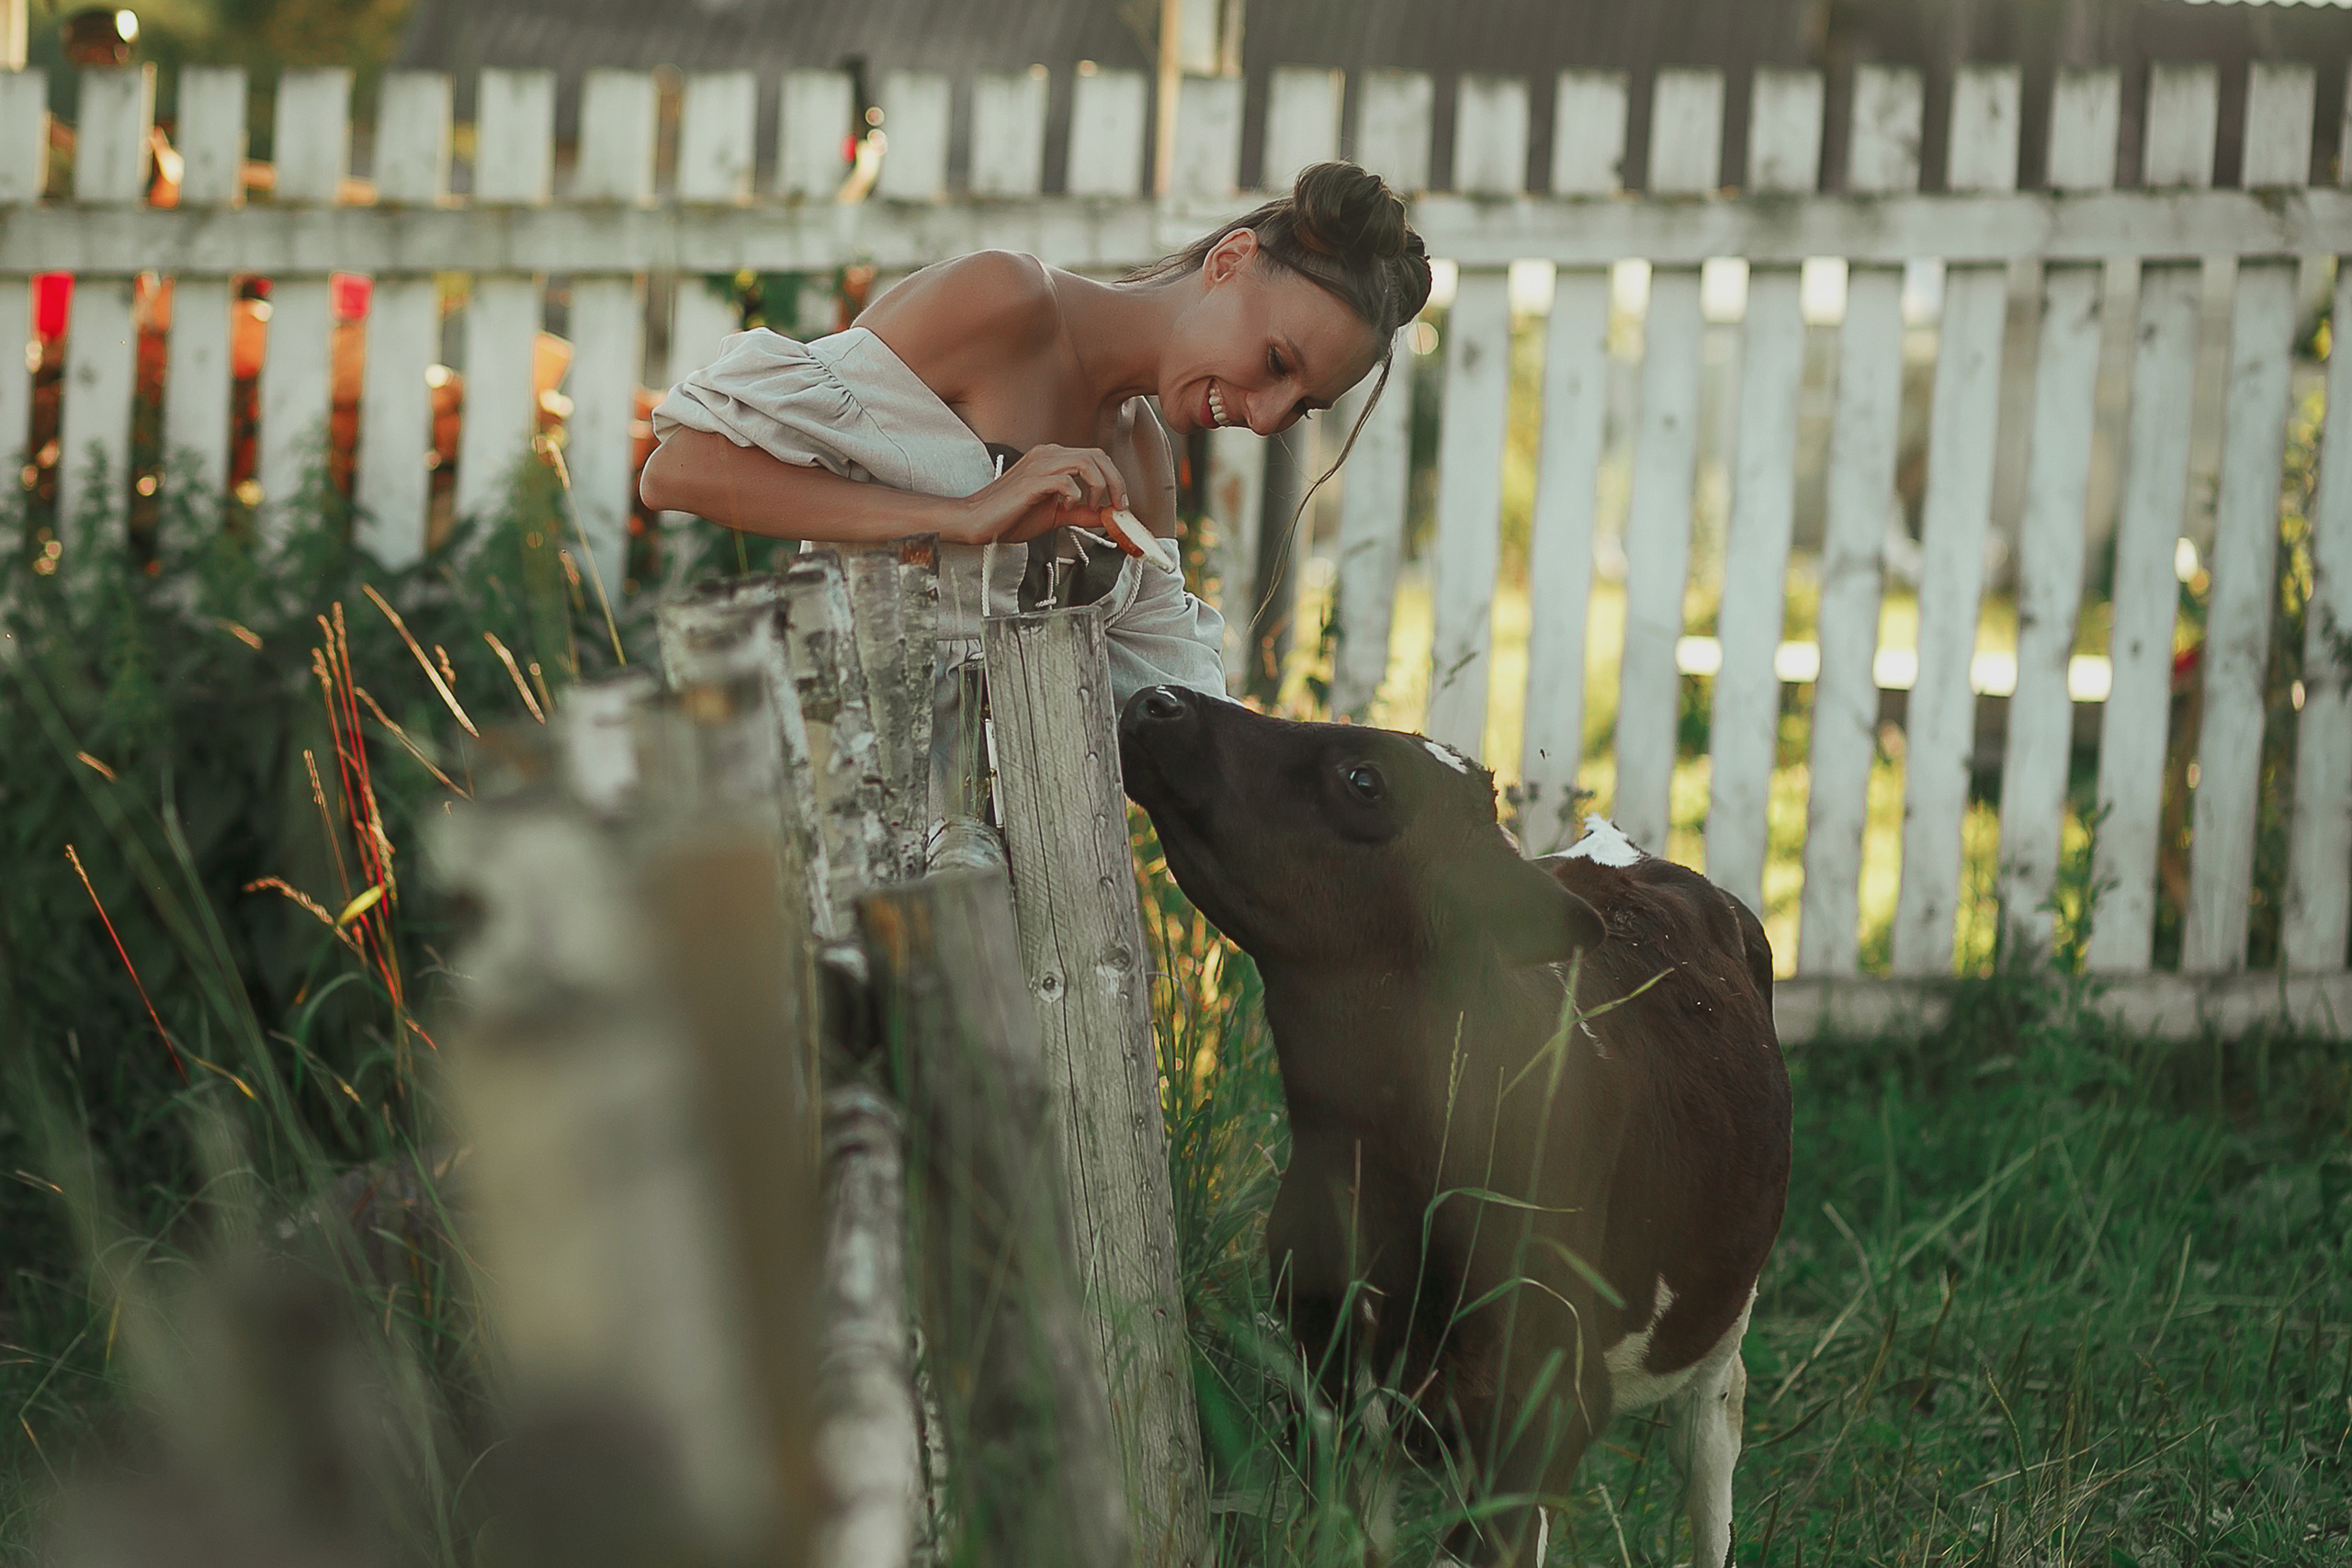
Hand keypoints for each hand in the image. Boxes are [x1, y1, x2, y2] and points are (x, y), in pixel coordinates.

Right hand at [945, 444, 1130, 546]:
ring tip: (1093, 508)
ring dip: (1099, 487)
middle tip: (1117, 506)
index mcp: (1053, 458)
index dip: (1114, 478)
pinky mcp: (1031, 481)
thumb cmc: (1009, 517)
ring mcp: (1039, 465)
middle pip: (1097, 456)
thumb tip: (1108, 516)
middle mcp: (1047, 455)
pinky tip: (1066, 509)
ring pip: (1086, 462)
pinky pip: (1066, 481)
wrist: (977, 521)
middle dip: (1115, 482)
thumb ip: (1082, 513)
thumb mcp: (1055, 515)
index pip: (1095, 457)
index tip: (1119, 504)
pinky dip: (1075, 497)